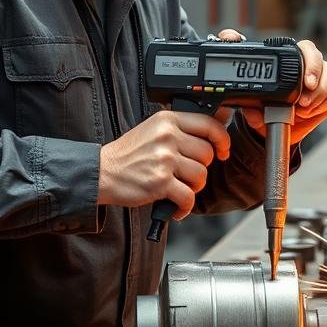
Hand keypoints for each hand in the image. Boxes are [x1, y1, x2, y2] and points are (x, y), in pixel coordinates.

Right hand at [98, 109, 230, 217]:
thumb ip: (181, 128)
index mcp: (168, 120)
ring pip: (201, 175)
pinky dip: (185, 206)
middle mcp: (167, 136)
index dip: (222, 139)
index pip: (209, 125)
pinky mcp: (159, 182)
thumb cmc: (129, 154)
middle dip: (201, 167)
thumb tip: (216, 127)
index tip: (223, 149)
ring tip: (179, 187)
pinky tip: (177, 206)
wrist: (102, 172)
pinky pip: (188, 197)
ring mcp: (164, 159)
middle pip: (207, 153)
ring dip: (193, 187)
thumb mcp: (154, 129)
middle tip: (187, 173)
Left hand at [219, 32, 326, 145]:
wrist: (266, 129)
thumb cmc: (257, 104)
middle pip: (320, 59)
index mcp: (290, 59)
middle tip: (308, 90)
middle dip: (317, 74)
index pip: (304, 48)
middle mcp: (307, 67)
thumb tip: (231, 37)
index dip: (307, 61)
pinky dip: (324, 104)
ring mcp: (319, 81)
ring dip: (320, 93)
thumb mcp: (243, 89)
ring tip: (303, 109)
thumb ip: (235, 57)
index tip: (304, 80)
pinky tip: (310, 112)